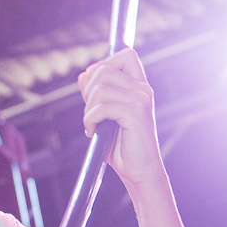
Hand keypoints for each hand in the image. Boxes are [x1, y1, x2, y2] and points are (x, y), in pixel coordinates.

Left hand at [78, 47, 164, 191]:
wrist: (139, 172)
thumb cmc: (122, 147)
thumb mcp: (104, 117)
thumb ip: (95, 95)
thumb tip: (83, 75)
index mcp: (139, 86)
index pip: (126, 54)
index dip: (104, 64)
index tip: (93, 87)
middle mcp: (143, 89)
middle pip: (104, 70)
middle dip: (88, 92)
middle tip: (90, 114)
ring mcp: (141, 100)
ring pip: (100, 89)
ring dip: (88, 110)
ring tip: (92, 126)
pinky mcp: (135, 114)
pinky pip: (102, 108)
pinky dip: (90, 121)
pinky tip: (93, 133)